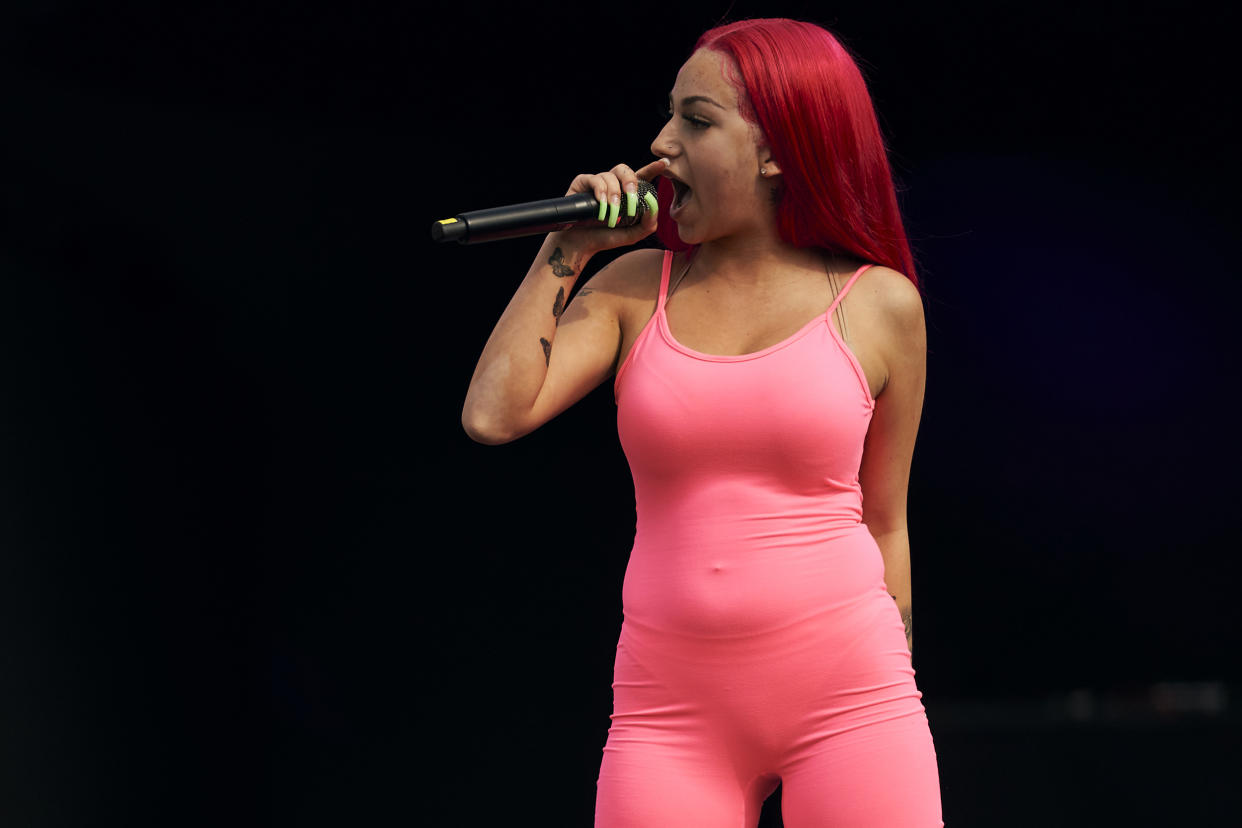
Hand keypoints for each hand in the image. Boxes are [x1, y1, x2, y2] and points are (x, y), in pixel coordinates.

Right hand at [550, 159, 667, 255]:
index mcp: (626, 193)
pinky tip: (601, 204)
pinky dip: (600, 192)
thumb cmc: (605, 238)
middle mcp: (612, 184)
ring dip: (613, 195)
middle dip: (630, 181)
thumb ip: (648, 223)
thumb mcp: (632, 235)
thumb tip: (653, 205)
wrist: (581, 244)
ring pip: (609, 176)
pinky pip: (594, 179)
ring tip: (611, 213)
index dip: (652, 168)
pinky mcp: (582, 183)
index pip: (641, 176)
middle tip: (631, 197)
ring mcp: (597, 182)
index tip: (663, 164)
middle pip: (625, 169)